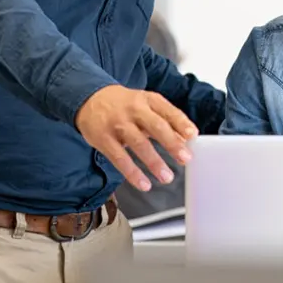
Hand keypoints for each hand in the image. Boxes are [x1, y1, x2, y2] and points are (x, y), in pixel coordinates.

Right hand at [75, 84, 198, 191]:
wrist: (89, 98)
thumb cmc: (124, 104)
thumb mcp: (146, 105)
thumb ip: (166, 121)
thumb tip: (185, 139)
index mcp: (147, 100)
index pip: (168, 110)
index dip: (181, 123)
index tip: (193, 135)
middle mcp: (134, 110)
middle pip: (156, 126)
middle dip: (172, 144)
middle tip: (185, 159)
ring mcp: (117, 124)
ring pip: (139, 144)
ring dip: (154, 162)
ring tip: (166, 177)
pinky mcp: (103, 139)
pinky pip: (119, 158)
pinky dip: (133, 173)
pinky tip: (144, 183)